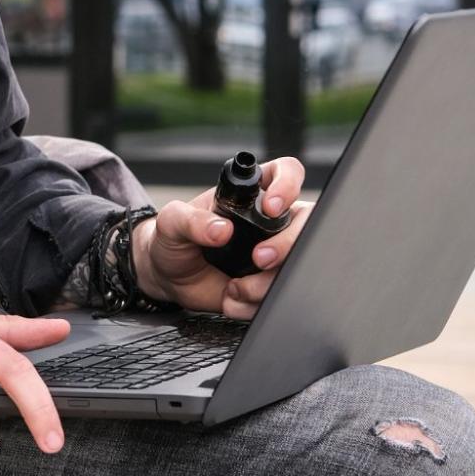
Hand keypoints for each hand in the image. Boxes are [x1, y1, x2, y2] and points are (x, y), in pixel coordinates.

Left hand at [133, 156, 311, 318]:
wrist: (168, 277)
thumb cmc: (173, 239)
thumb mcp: (172, 222)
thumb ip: (191, 220)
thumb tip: (221, 229)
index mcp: (251, 195)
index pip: (287, 173)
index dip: (288, 185)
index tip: (271, 208)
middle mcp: (269, 221)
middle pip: (306, 220)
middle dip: (287, 243)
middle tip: (259, 258)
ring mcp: (273, 251)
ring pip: (297, 262)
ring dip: (267, 282)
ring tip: (234, 288)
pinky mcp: (269, 282)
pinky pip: (281, 292)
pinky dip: (255, 302)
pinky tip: (232, 298)